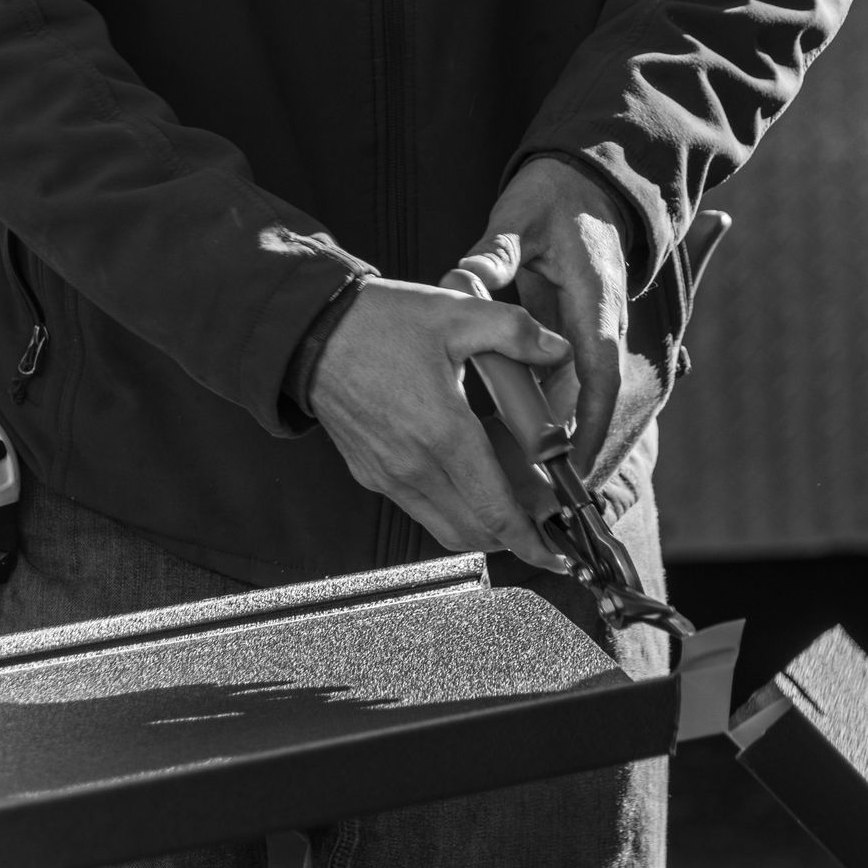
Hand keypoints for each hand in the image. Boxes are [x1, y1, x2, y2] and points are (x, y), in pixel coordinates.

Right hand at [308, 277, 570, 569]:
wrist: (309, 332)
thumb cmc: (376, 323)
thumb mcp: (455, 313)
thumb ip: (514, 331)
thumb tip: (558, 349)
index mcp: (441, 432)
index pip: (495, 508)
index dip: (531, 538)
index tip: (556, 553)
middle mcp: (413, 466)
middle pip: (476, 531)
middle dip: (515, 535)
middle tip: (542, 517)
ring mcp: (388, 475)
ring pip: (447, 528)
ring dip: (483, 525)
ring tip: (510, 499)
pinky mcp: (371, 474)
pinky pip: (421, 508)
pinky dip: (453, 508)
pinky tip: (468, 476)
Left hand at [457, 158, 631, 479]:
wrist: (590, 184)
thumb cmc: (557, 201)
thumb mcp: (521, 220)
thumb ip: (493, 254)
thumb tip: (464, 279)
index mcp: (596, 306)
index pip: (599, 378)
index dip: (587, 426)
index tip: (568, 466)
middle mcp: (600, 328)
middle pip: (587, 405)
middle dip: (565, 453)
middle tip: (534, 500)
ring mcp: (590, 336)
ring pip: (575, 401)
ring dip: (552, 443)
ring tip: (522, 493)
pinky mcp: (575, 337)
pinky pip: (560, 387)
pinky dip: (540, 418)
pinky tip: (512, 448)